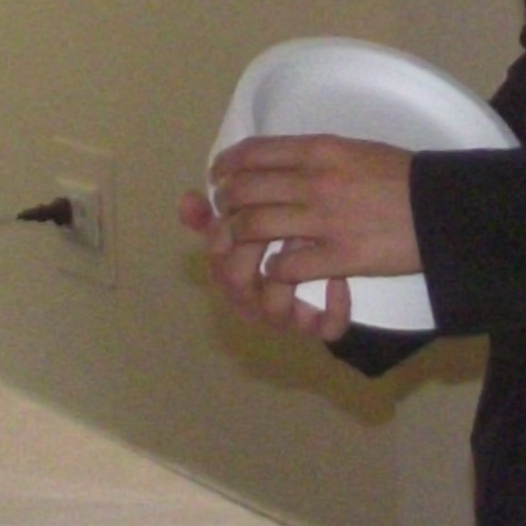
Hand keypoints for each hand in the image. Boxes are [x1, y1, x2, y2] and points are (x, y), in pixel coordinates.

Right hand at [184, 183, 350, 340]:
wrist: (326, 260)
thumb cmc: (275, 242)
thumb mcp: (243, 223)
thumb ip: (212, 215)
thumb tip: (186, 198)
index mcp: (229, 277)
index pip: (215, 259)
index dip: (227, 233)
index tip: (245, 205)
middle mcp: (251, 302)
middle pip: (236, 282)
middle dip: (254, 245)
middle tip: (276, 217)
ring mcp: (284, 317)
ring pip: (273, 308)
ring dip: (288, 272)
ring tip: (308, 237)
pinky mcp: (318, 327)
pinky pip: (323, 327)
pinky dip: (332, 308)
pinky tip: (340, 279)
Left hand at [187, 134, 418, 342]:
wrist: (441, 209)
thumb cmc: (403, 178)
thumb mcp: (358, 150)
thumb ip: (318, 156)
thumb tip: (284, 161)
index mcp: (321, 150)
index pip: (255, 152)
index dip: (228, 166)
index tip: (218, 176)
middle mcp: (316, 180)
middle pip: (245, 190)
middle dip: (225, 205)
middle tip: (225, 214)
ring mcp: (325, 219)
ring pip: (255, 227)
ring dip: (241, 238)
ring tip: (243, 244)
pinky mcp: (339, 256)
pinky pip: (286, 265)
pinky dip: (274, 270)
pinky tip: (278, 271)